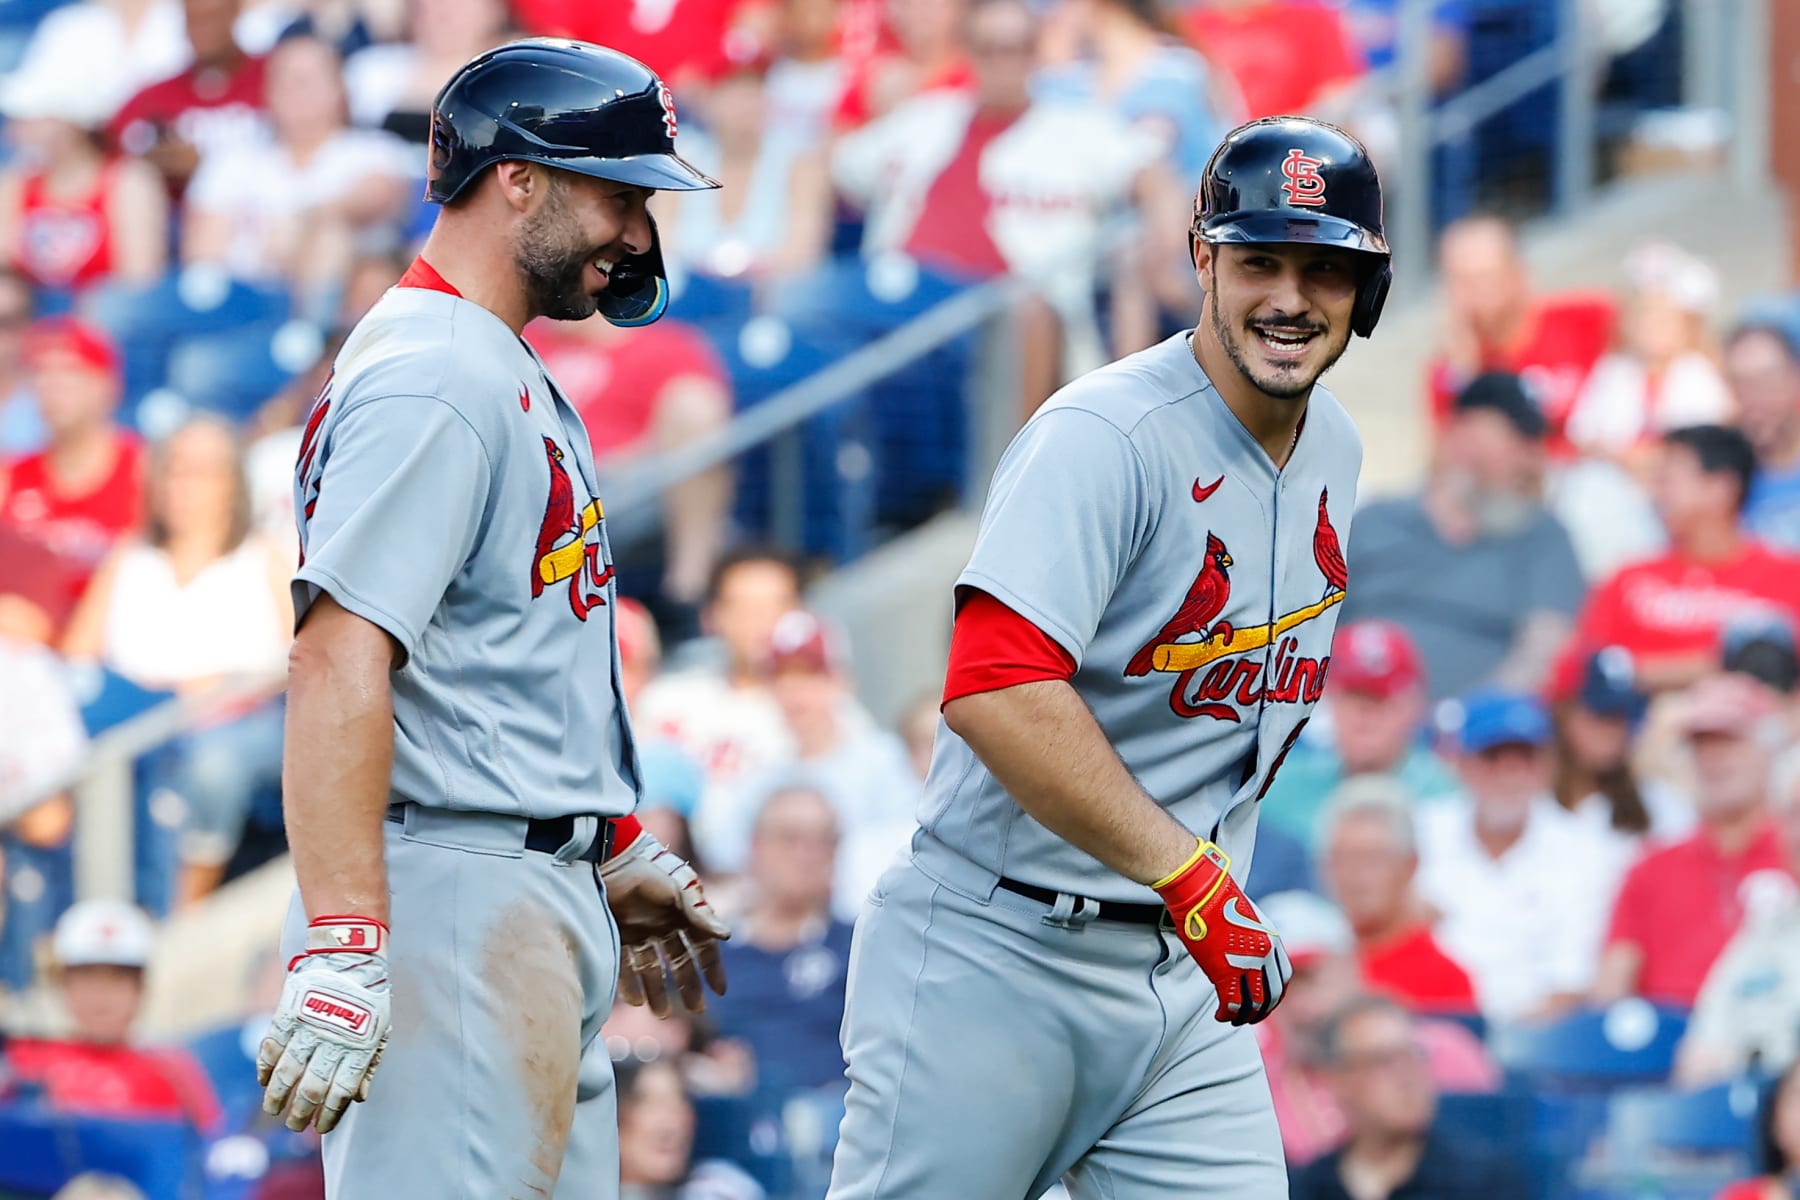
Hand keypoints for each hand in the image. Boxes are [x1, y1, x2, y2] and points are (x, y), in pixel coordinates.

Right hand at [256, 916, 391, 1132]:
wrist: (349, 956)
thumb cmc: (368, 997)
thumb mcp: (379, 1029)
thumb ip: (368, 1064)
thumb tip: (359, 1098)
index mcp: (358, 1046)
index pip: (341, 1091)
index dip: (329, 1114)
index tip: (320, 1128)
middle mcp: (332, 1041)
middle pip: (312, 1088)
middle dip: (301, 1113)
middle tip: (295, 1126)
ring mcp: (307, 1028)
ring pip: (287, 1072)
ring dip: (277, 1096)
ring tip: (274, 1111)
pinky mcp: (287, 1014)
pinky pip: (271, 1046)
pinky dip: (265, 1066)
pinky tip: (263, 1081)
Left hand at [601, 832, 728, 1016]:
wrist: (608, 860)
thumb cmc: (648, 871)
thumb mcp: (677, 892)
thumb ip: (700, 914)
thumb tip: (726, 936)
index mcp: (684, 915)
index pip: (704, 947)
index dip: (712, 968)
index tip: (720, 991)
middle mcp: (664, 926)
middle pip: (680, 963)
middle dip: (688, 986)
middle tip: (695, 1011)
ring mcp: (641, 932)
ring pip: (653, 969)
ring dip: (658, 991)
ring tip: (661, 1014)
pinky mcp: (618, 935)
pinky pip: (626, 965)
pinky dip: (631, 983)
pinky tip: (636, 1000)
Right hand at [1152, 840, 1290, 1024]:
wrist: (1200, 888)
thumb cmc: (1217, 896)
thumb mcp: (1248, 916)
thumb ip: (1253, 937)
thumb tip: (1246, 948)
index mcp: (1272, 940)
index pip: (1283, 978)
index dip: (1275, 995)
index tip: (1265, 1001)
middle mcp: (1265, 955)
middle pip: (1271, 995)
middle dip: (1261, 1011)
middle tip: (1249, 1017)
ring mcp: (1246, 964)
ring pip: (1253, 1004)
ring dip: (1243, 1016)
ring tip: (1232, 1019)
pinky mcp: (1224, 971)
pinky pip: (1231, 1003)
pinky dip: (1226, 1014)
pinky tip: (1219, 1015)